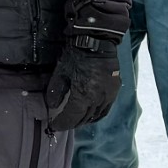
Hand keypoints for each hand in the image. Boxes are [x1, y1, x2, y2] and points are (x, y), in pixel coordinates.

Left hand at [44, 0, 127, 132]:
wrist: (97, 41)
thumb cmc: (76, 55)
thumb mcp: (61, 72)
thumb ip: (56, 91)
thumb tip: (52, 106)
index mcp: (84, 95)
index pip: (72, 117)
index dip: (62, 123)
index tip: (53, 126)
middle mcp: (99, 99)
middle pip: (85, 118)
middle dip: (72, 123)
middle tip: (62, 125)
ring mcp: (109, 95)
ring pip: (97, 115)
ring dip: (85, 120)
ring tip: (75, 121)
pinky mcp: (115, 90)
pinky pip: (105, 109)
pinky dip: (96, 114)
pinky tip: (90, 114)